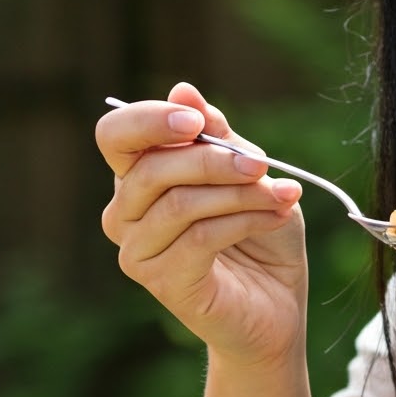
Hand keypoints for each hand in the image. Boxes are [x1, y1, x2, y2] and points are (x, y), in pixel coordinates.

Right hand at [97, 81, 307, 368]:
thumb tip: (183, 91)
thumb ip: (216, 135)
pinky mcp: (162, 283)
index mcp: (137, 177)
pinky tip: (274, 217)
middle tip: (262, 163)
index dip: (150, 120)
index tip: (199, 122)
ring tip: (280, 196)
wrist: (277, 306)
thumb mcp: (246, 172)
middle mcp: (124, 213)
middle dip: (214, 159)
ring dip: (238, 193)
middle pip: (150, 168)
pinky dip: (243, 221)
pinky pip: (199, 238)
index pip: (116, 135)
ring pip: (179, 203)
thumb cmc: (259, 235)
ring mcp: (138, 252)